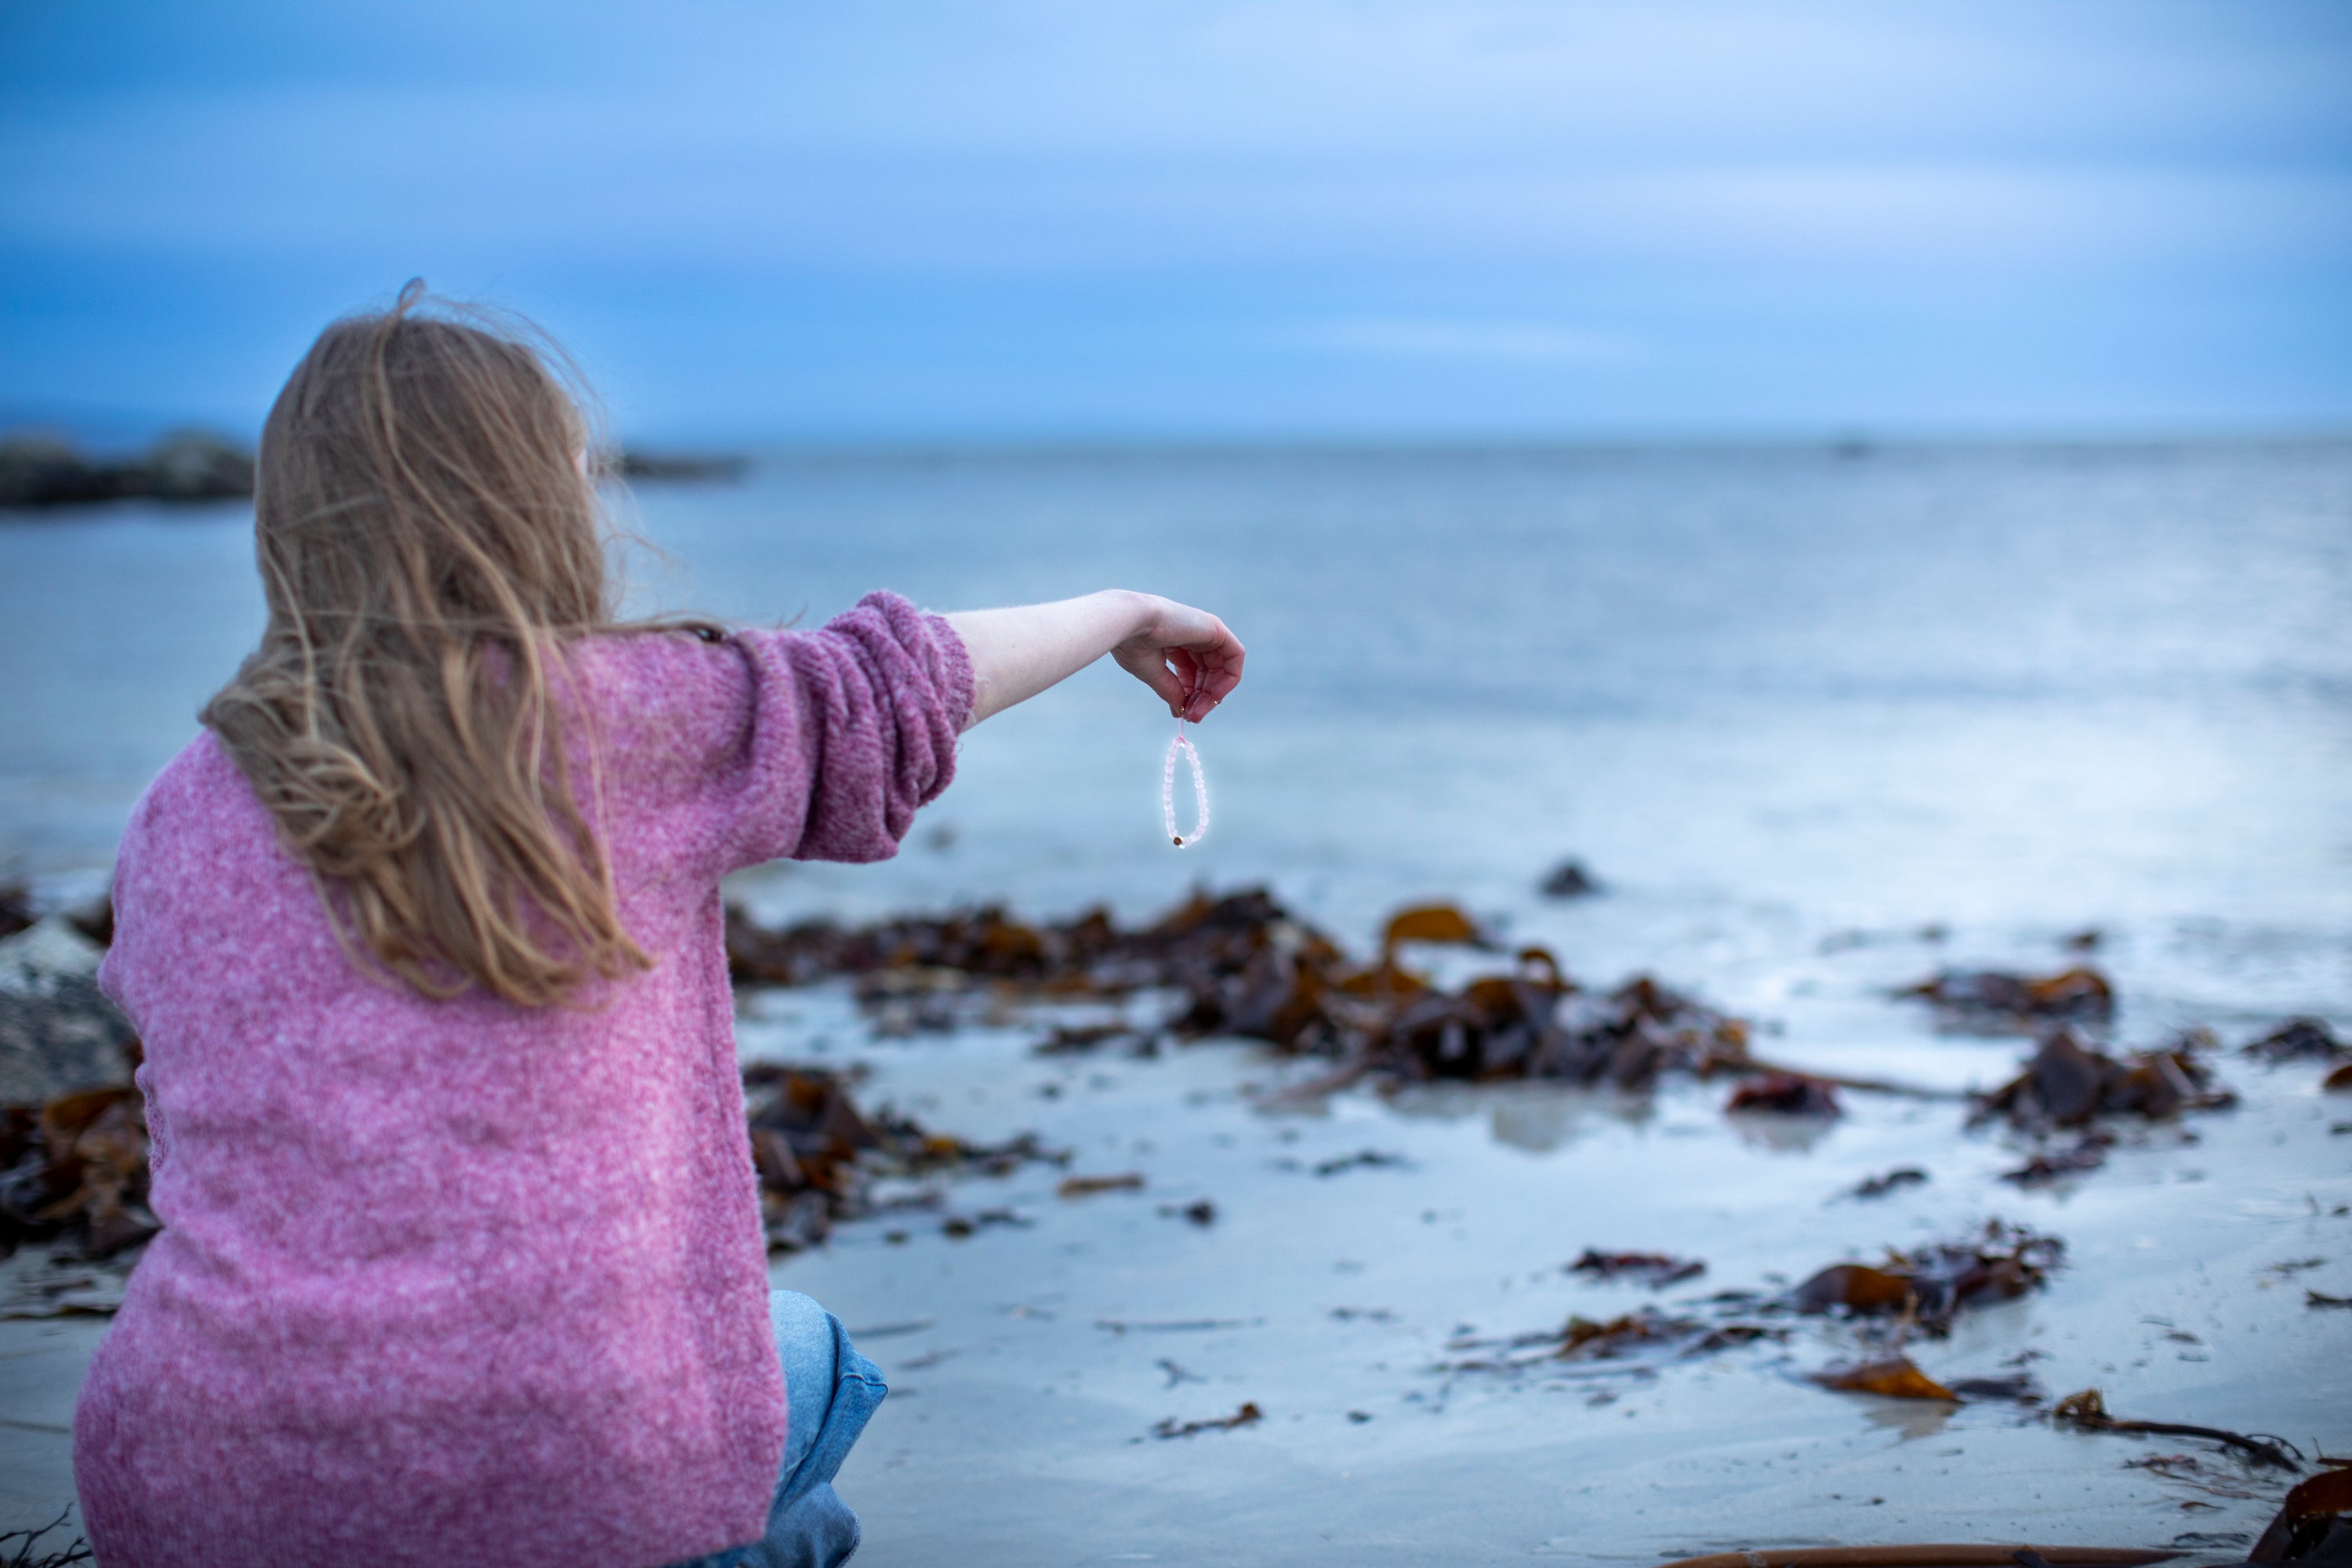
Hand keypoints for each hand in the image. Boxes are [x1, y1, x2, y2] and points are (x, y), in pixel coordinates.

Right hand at [1110, 594, 1245, 721]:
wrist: (1131, 624)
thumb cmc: (1134, 644)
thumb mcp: (1154, 674)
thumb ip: (1171, 690)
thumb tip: (1180, 711)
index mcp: (1175, 641)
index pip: (1191, 672)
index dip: (1190, 694)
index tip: (1183, 714)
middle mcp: (1193, 635)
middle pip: (1208, 672)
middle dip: (1202, 698)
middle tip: (1193, 717)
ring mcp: (1206, 630)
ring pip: (1222, 668)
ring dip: (1213, 694)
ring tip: (1197, 711)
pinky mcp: (1216, 629)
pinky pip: (1235, 656)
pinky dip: (1230, 678)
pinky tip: (1215, 695)